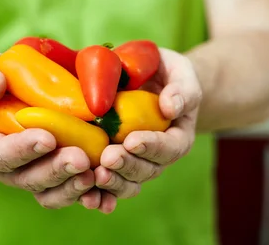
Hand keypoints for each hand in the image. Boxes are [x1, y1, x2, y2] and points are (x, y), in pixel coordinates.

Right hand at [0, 54, 104, 210]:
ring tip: (96, 174)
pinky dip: (89, 195)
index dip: (23, 149)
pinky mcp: (55, 175)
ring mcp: (32, 175)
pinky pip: (70, 190)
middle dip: (56, 170)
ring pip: (52, 191)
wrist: (0, 98)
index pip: (0, 155)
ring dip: (74, 186)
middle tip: (81, 158)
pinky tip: (107, 191)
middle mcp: (8, 169)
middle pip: (30, 179)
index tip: (47, 138)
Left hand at [96, 48, 201, 200]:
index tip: (132, 141)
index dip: (152, 147)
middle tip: (108, 157)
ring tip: (95, 175)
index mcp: (178, 136)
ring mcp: (135, 160)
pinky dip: (98, 193)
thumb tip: (170, 107)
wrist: (149, 77)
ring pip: (128, 181)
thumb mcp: (180, 72)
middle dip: (127, 165)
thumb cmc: (167, 73)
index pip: (169, 147)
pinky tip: (86, 196)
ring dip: (112, 181)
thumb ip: (182, 89)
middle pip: (147, 169)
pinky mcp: (115, 160)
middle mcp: (158, 155)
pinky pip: (109, 181)